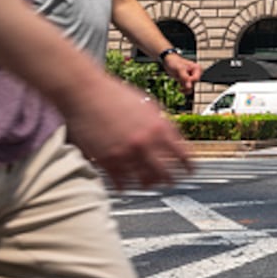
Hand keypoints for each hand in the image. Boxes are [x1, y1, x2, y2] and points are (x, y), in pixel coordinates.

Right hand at [59, 71, 191, 189]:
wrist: (85, 92)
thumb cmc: (115, 94)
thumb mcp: (149, 105)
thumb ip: (162, 123)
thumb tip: (174, 138)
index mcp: (159, 127)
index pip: (183, 154)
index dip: (189, 166)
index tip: (190, 171)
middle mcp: (145, 142)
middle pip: (165, 172)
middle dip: (170, 180)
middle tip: (171, 183)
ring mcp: (125, 153)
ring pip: (144, 180)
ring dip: (148, 184)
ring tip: (149, 184)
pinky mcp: (106, 160)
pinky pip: (121, 181)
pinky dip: (125, 185)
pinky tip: (127, 185)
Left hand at [162, 54, 200, 92]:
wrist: (168, 61)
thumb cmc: (174, 62)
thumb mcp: (179, 69)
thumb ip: (185, 77)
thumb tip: (189, 87)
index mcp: (197, 68)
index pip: (196, 79)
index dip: (189, 81)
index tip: (181, 78)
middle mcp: (196, 73)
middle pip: (194, 84)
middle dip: (186, 85)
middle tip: (179, 81)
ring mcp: (192, 77)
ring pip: (191, 87)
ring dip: (185, 89)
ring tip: (179, 88)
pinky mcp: (187, 81)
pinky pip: (188, 88)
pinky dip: (184, 90)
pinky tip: (179, 89)